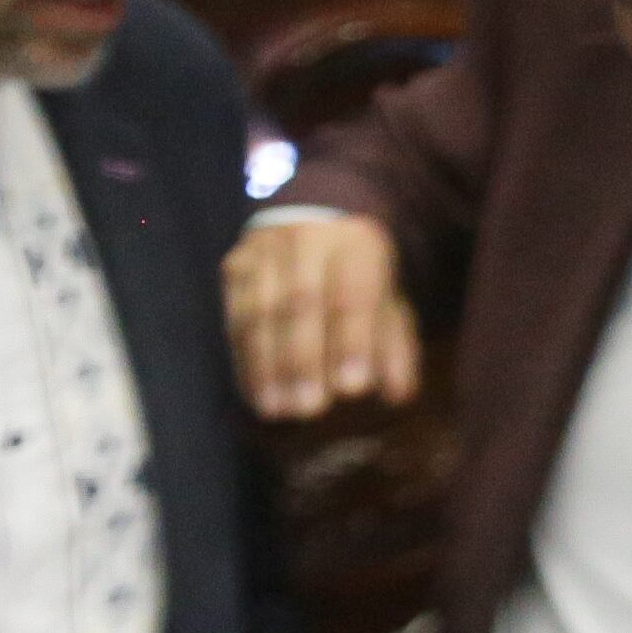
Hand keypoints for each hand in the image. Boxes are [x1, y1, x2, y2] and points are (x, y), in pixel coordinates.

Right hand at [224, 213, 417, 417]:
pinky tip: (255, 395)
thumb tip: (396, 393)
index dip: (352, 342)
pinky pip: (234, 315)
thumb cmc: (362, 279)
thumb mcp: (390, 303)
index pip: (352, 295)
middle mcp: (305, 240)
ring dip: (266, 365)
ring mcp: (264, 250)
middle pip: (300, 302)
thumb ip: (395, 346)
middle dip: (303, 359)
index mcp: (355, 244)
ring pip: (259, 309)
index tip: (352, 389)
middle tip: (309, 408)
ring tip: (276, 409)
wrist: (315, 223)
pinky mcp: (235, 266)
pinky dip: (245, 359)